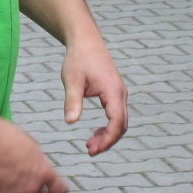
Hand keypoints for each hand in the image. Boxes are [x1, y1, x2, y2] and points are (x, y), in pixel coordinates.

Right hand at [0, 116, 68, 192]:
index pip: (60, 192)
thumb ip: (38, 164)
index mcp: (43, 172)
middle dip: (31, 191)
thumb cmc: (4, 137)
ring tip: (2, 177)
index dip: (57, 192)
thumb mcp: (30, 146)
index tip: (53, 191)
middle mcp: (31, 187)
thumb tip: (39, 171)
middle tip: (19, 179)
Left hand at [61, 36, 127, 156]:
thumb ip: (72, 101)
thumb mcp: (72, 80)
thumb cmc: (78, 59)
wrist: (85, 41)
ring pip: (121, 121)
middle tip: (90, 151)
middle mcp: (120, 93)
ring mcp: (119, 93)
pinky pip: (117, 115)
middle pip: (122, 125)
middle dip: (108, 141)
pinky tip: (96, 133)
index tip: (94, 149)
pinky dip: (109, 127)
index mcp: (112, 90)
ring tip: (90, 145)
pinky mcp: (115, 93)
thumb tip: (70, 122)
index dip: (108, 139)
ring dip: (108, 135)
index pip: (117, 121)